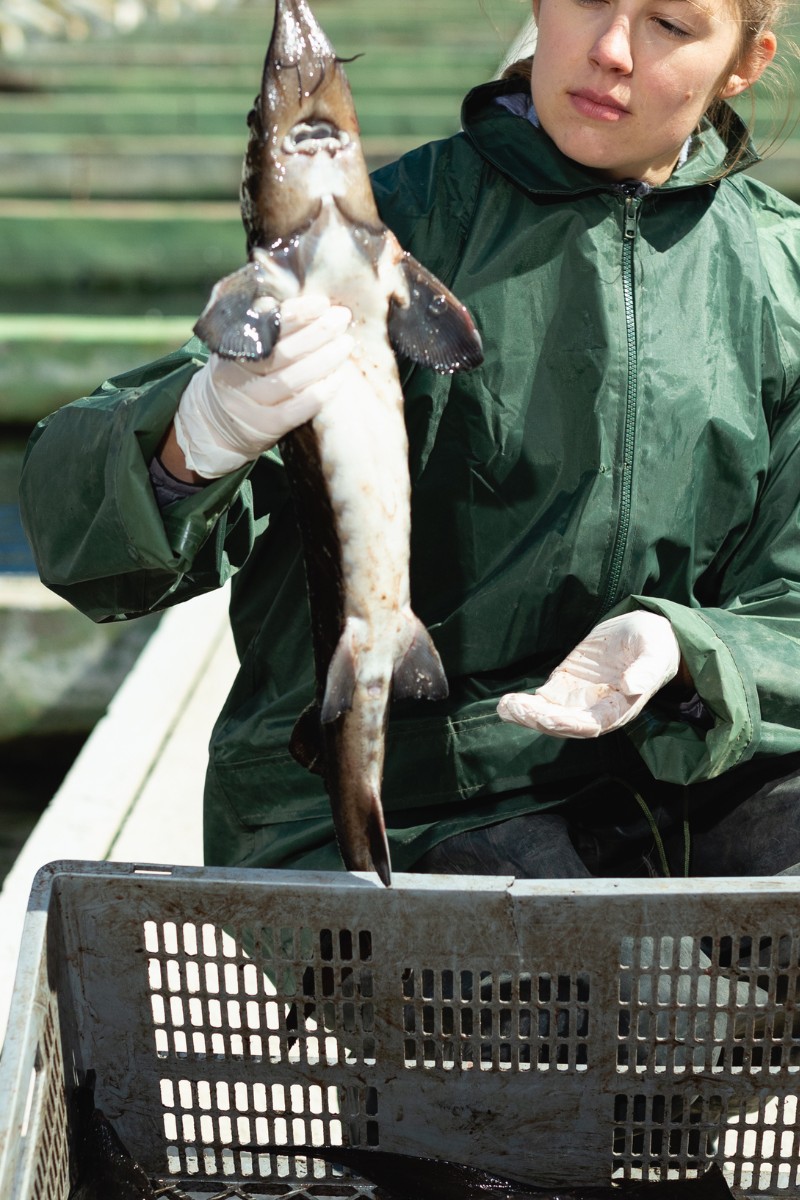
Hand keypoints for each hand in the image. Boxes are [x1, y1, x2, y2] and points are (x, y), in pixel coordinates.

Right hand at [174, 295, 352, 477]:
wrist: (216, 422)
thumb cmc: (241, 374)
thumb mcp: (242, 347)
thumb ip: (266, 327)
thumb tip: (310, 304)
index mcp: (232, 347)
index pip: (267, 325)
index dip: (298, 313)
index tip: (322, 303)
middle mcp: (237, 374)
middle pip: (283, 352)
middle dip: (318, 332)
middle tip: (342, 318)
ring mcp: (250, 403)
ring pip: (292, 379)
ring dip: (325, 359)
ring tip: (346, 344)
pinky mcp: (265, 426)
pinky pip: (297, 408)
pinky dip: (321, 392)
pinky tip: (339, 378)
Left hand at [497, 611, 680, 737]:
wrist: (646, 635)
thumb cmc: (656, 646)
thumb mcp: (655, 654)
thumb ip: (646, 671)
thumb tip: (630, 686)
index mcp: (619, 709)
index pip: (591, 725)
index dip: (568, 723)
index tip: (546, 716)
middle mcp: (596, 711)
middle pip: (564, 724)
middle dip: (538, 719)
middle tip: (514, 708)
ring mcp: (579, 700)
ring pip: (549, 715)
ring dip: (527, 714)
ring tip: (506, 706)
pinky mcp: (566, 685)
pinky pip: (544, 700)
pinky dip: (526, 704)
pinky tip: (508, 702)